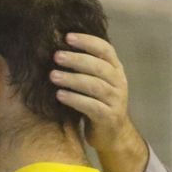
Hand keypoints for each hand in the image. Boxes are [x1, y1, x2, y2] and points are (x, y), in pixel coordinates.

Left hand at [50, 33, 148, 171]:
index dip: (88, 41)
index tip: (67, 36)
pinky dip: (75, 99)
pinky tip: (59, 95)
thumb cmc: (97, 104)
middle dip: (76, 59)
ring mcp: (116, 100)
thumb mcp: (95, 82)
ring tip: (53, 76)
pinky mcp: (109, 117)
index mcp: (116, 70)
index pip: (105, 49)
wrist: (113, 135)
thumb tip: (57, 48)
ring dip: (72, 79)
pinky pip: (92, 106)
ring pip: (95, 86)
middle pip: (99, 66)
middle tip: (56, 56)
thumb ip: (85, 68)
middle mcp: (119, 82)